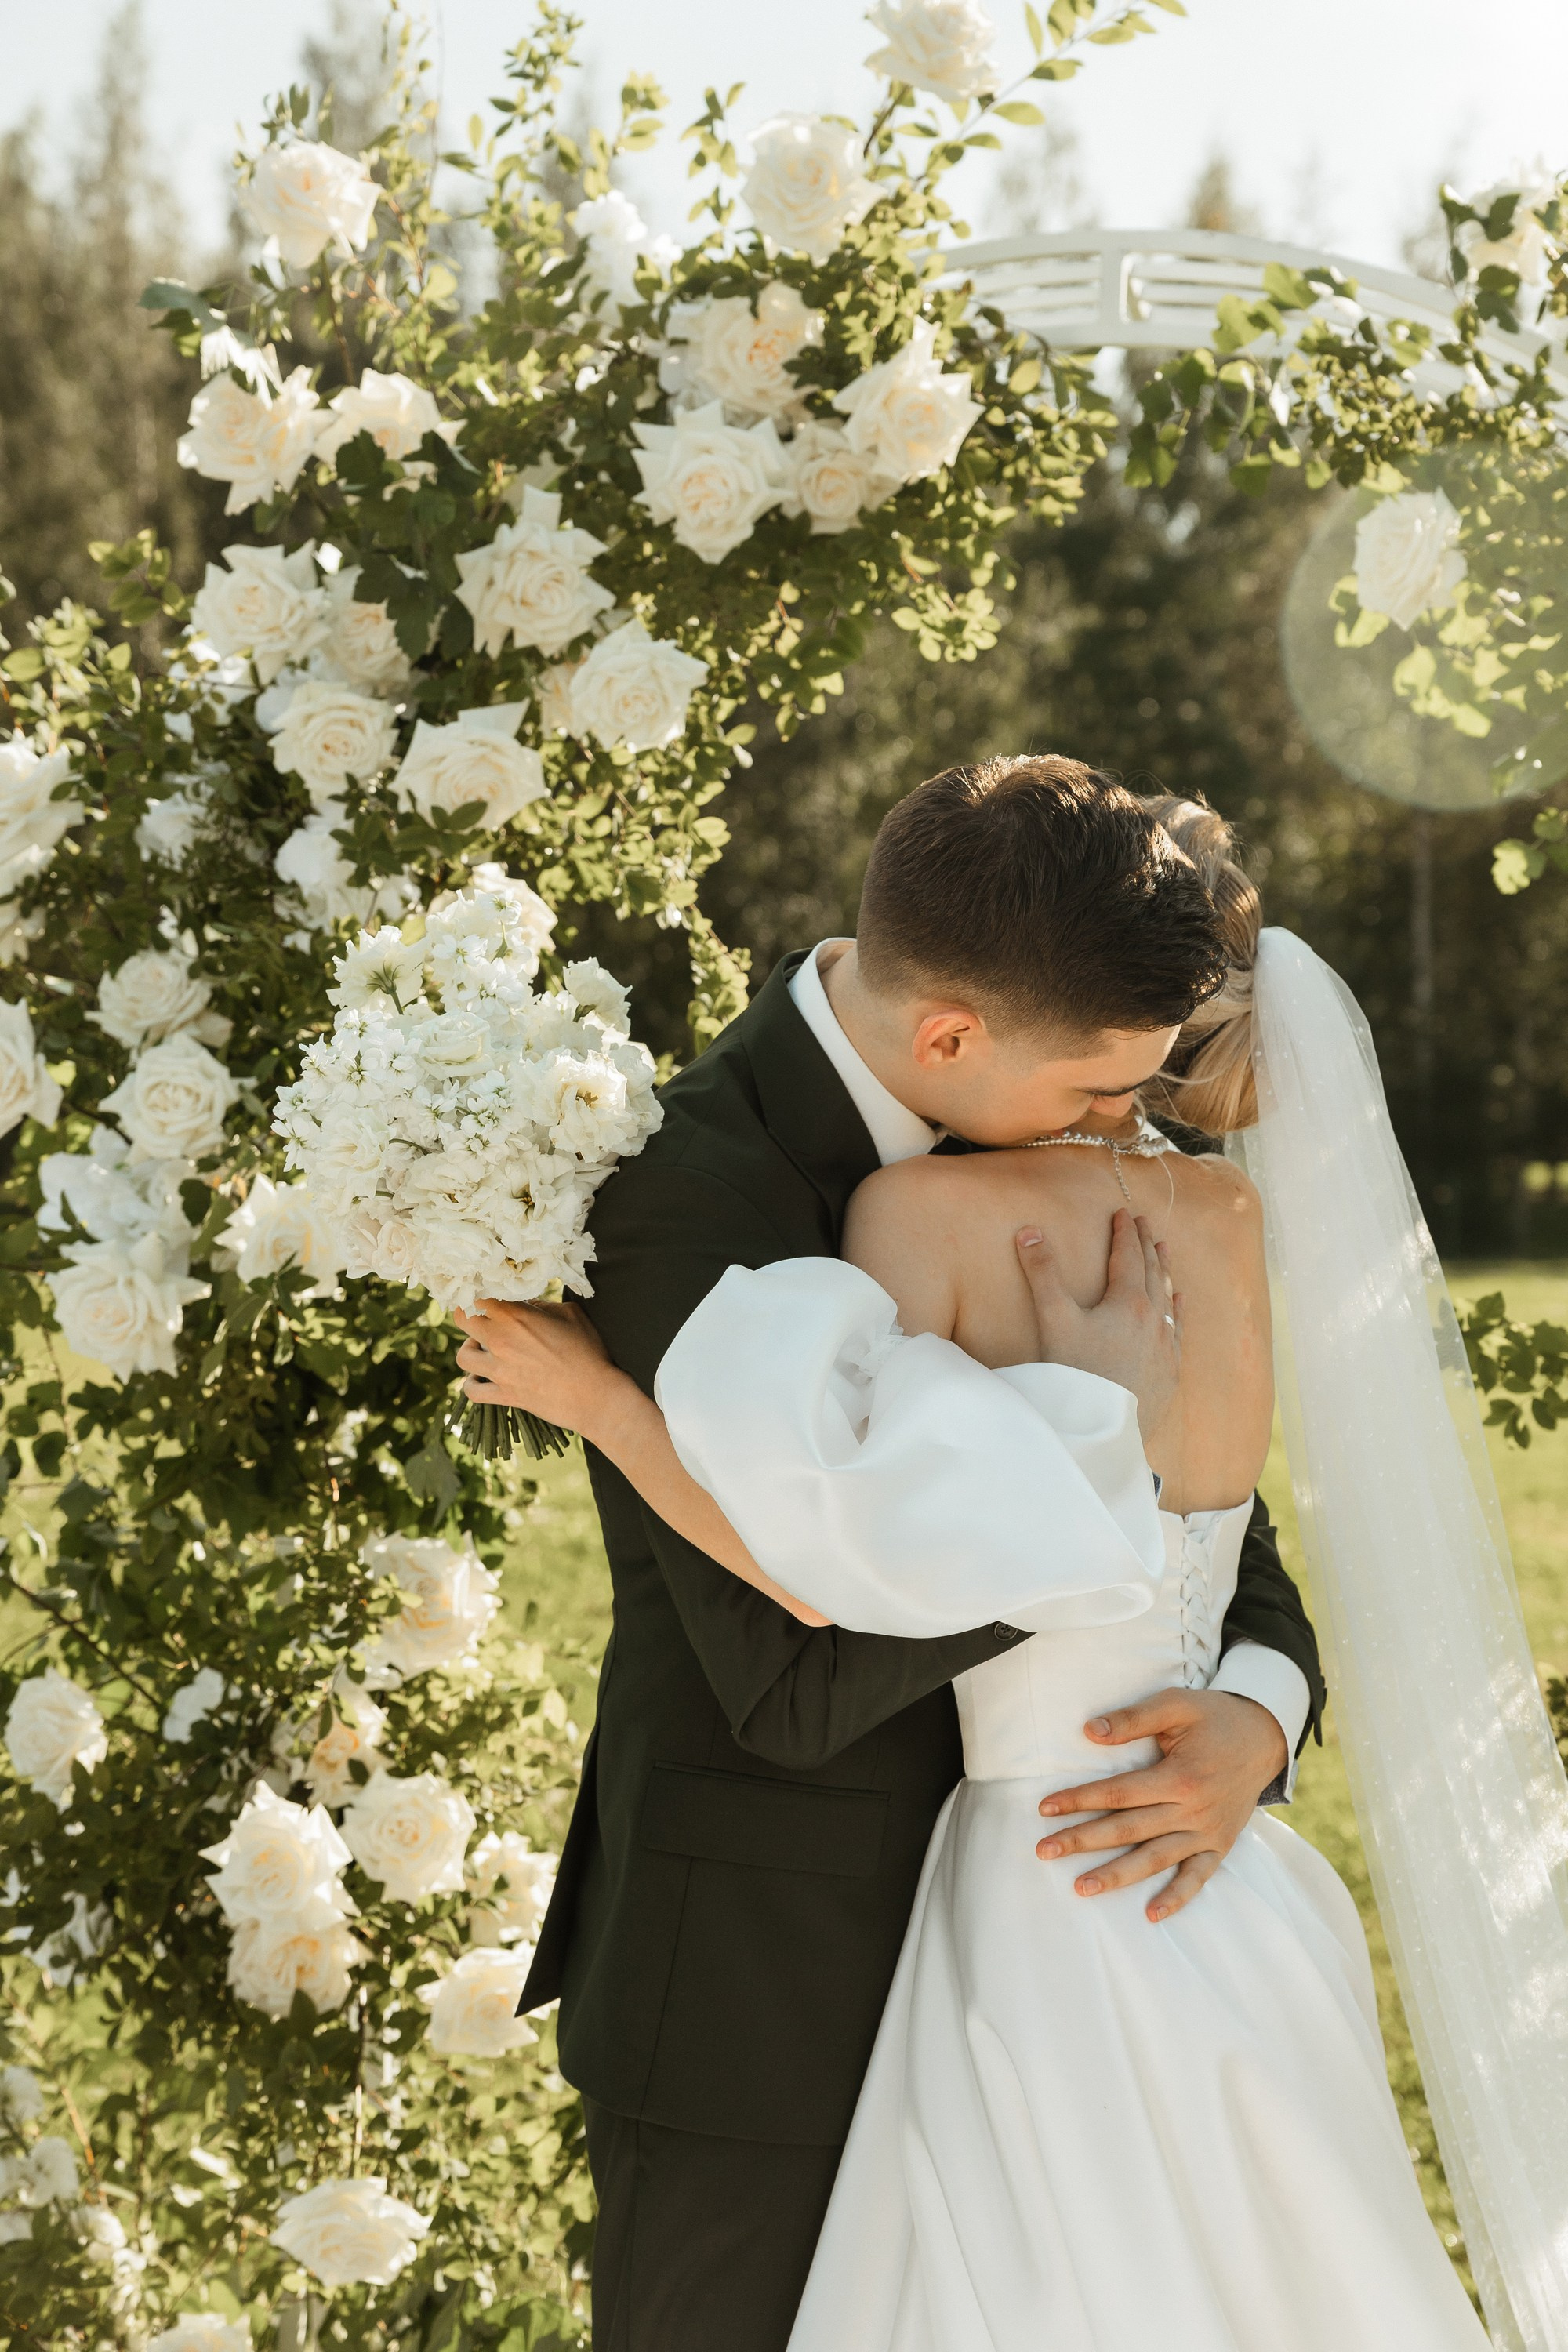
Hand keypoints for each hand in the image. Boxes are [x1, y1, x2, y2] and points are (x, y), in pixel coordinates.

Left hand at [453, 1299, 630, 1443]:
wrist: (596, 1395)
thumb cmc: (588, 1351)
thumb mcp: (571, 1314)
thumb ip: (542, 1305)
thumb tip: (525, 1305)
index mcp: (516, 1315)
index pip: (479, 1295)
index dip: (478, 1292)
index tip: (485, 1295)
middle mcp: (501, 1340)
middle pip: (462, 1319)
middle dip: (468, 1315)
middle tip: (481, 1318)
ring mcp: (499, 1370)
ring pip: (463, 1356)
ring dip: (470, 1350)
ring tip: (483, 1350)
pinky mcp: (504, 1395)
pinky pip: (471, 1390)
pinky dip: (473, 1384)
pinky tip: (483, 1378)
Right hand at [1015, 1210, 1179, 1435]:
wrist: (1100, 1427)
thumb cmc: (1074, 1372)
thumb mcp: (1052, 1319)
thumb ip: (1041, 1273)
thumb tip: (1029, 1230)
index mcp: (1126, 1302)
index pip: (1127, 1256)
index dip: (1124, 1233)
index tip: (1124, 1213)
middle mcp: (1152, 1319)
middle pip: (1152, 1271)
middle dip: (1147, 1244)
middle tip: (1145, 1223)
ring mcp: (1164, 1345)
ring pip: (1167, 1297)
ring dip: (1164, 1270)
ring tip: (1164, 1250)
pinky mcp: (1169, 1370)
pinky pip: (1177, 1328)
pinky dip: (1176, 1307)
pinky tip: (1178, 1300)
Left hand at [1033, 1687, 1286, 1923]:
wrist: (1264, 1737)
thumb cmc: (1214, 1718)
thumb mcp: (1176, 1705)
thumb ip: (1134, 1719)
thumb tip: (1090, 1731)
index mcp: (1179, 1777)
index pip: (1118, 1794)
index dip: (1079, 1800)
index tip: (1045, 1809)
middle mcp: (1193, 1810)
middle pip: (1129, 1830)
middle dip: (1083, 1841)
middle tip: (1044, 1851)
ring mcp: (1208, 1832)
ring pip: (1156, 1859)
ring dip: (1117, 1875)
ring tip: (1081, 1887)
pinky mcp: (1220, 1845)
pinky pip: (1198, 1877)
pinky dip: (1177, 1898)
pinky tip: (1152, 1914)